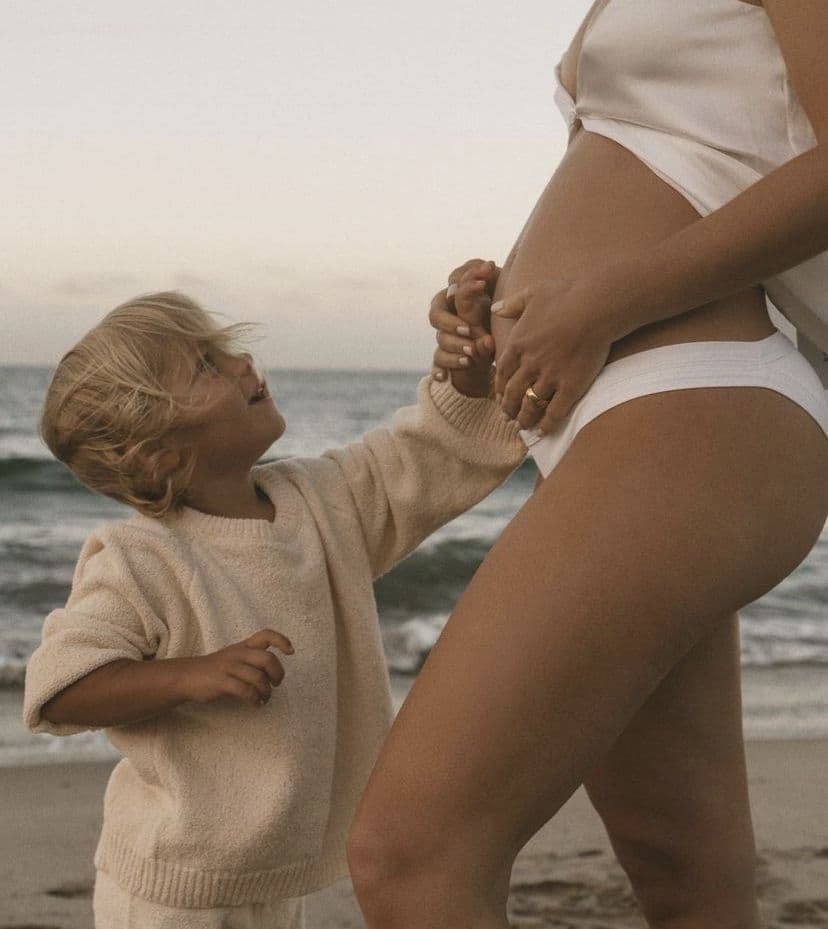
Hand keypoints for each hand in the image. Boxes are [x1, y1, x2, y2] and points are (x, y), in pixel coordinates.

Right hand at [179, 628, 293, 707]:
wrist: (186, 676)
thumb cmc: (215, 669)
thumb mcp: (234, 657)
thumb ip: (253, 660)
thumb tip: (274, 672)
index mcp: (243, 646)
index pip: (266, 635)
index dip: (281, 640)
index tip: (291, 652)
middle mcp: (238, 654)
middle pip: (267, 658)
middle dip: (278, 673)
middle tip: (277, 684)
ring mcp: (229, 667)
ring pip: (258, 677)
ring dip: (266, 692)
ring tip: (265, 699)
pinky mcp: (222, 682)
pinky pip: (245, 690)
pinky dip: (255, 699)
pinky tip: (256, 704)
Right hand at [429, 258, 499, 388]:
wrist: (497, 344)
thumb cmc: (499, 311)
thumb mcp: (498, 292)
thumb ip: (491, 277)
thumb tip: (487, 265)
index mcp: (458, 297)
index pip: (452, 288)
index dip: (465, 286)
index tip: (483, 285)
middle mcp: (449, 316)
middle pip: (435, 315)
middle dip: (452, 323)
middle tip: (469, 330)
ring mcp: (446, 337)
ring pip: (441, 340)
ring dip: (455, 346)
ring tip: (472, 353)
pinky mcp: (448, 358)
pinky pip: (437, 364)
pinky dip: (439, 370)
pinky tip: (443, 378)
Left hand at [491, 277, 613, 431]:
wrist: (597, 305)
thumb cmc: (567, 294)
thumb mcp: (533, 292)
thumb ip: (512, 303)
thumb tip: (496, 308)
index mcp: (518, 343)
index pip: (502, 372)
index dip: (499, 387)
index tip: (500, 396)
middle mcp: (530, 364)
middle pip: (513, 392)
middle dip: (508, 407)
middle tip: (507, 416)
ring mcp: (550, 376)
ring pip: (531, 405)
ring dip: (524, 418)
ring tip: (522, 426)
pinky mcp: (571, 386)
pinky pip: (555, 411)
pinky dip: (547, 424)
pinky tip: (543, 432)